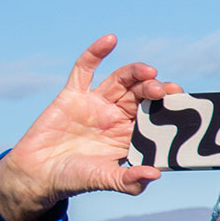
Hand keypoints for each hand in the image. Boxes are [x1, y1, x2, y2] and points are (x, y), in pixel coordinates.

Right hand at [0, 35, 181, 220]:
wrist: (38, 174)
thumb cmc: (75, 179)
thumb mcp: (105, 180)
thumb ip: (129, 180)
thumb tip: (156, 175)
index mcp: (130, 134)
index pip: (155, 115)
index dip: (168, 107)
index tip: (181, 103)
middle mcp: (116, 116)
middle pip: (141, 95)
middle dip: (155, 90)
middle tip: (164, 91)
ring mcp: (95, 103)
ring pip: (121, 80)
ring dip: (136, 73)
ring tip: (149, 72)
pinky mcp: (72, 94)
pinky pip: (85, 69)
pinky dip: (96, 53)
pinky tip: (110, 40)